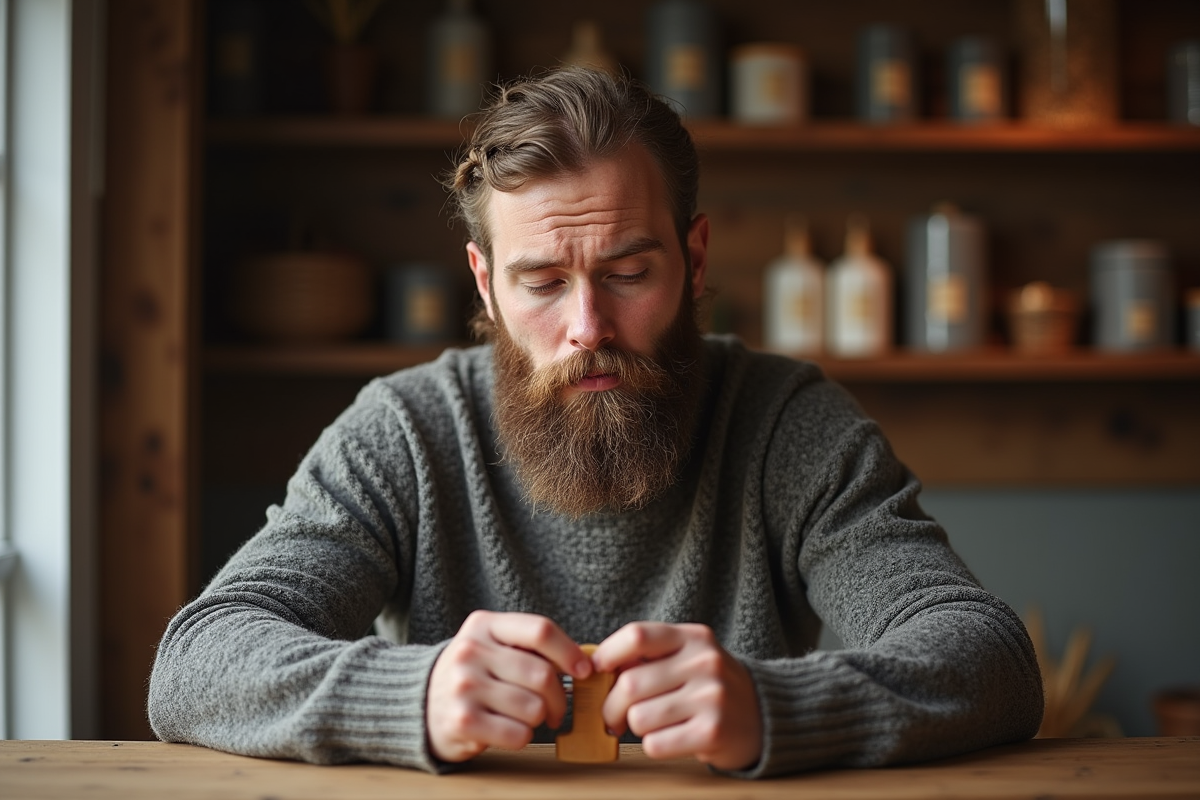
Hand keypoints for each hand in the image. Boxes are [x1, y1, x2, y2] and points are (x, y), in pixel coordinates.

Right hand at [426, 610, 591, 762]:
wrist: (418, 703)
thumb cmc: (472, 674)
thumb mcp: (491, 645)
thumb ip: (528, 646)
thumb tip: (583, 662)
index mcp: (484, 625)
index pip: (540, 630)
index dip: (570, 652)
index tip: (584, 670)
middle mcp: (470, 651)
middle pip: (542, 675)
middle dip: (559, 698)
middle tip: (555, 709)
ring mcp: (464, 686)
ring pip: (534, 708)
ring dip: (538, 719)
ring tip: (524, 717)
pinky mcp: (462, 721)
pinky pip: (518, 734)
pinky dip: (522, 737)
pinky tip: (508, 730)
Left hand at [593, 622, 762, 770]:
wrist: (764, 717)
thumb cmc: (711, 687)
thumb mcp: (689, 657)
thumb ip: (650, 655)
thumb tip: (596, 666)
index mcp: (694, 637)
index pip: (637, 636)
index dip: (608, 654)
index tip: (598, 670)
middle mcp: (704, 662)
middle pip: (630, 683)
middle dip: (612, 706)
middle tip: (614, 717)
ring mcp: (711, 697)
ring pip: (638, 717)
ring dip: (635, 728)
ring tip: (653, 726)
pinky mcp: (712, 732)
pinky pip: (655, 744)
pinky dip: (654, 745)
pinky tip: (670, 739)